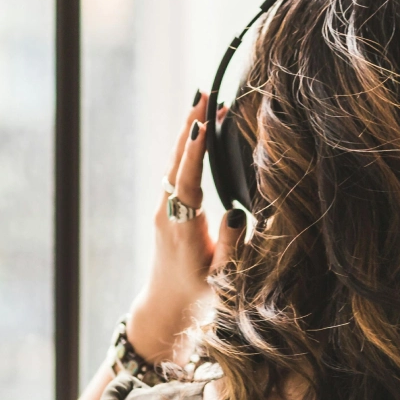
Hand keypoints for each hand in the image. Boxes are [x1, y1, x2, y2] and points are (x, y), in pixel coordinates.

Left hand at [126, 92, 245, 363]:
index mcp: (182, 227)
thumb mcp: (222, 278)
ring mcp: (164, 209)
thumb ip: (231, 247)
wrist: (166, 307)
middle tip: (203, 92)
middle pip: (177, 161)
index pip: (188, 180)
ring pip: (175, 162)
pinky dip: (188, 147)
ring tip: (203, 101)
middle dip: (190, 125)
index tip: (203, 122)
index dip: (195, 151)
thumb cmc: (199, 295)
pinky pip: (177, 170)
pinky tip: (199, 131)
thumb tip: (235, 213)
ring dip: (189, 131)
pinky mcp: (167, 208)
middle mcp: (168, 213)